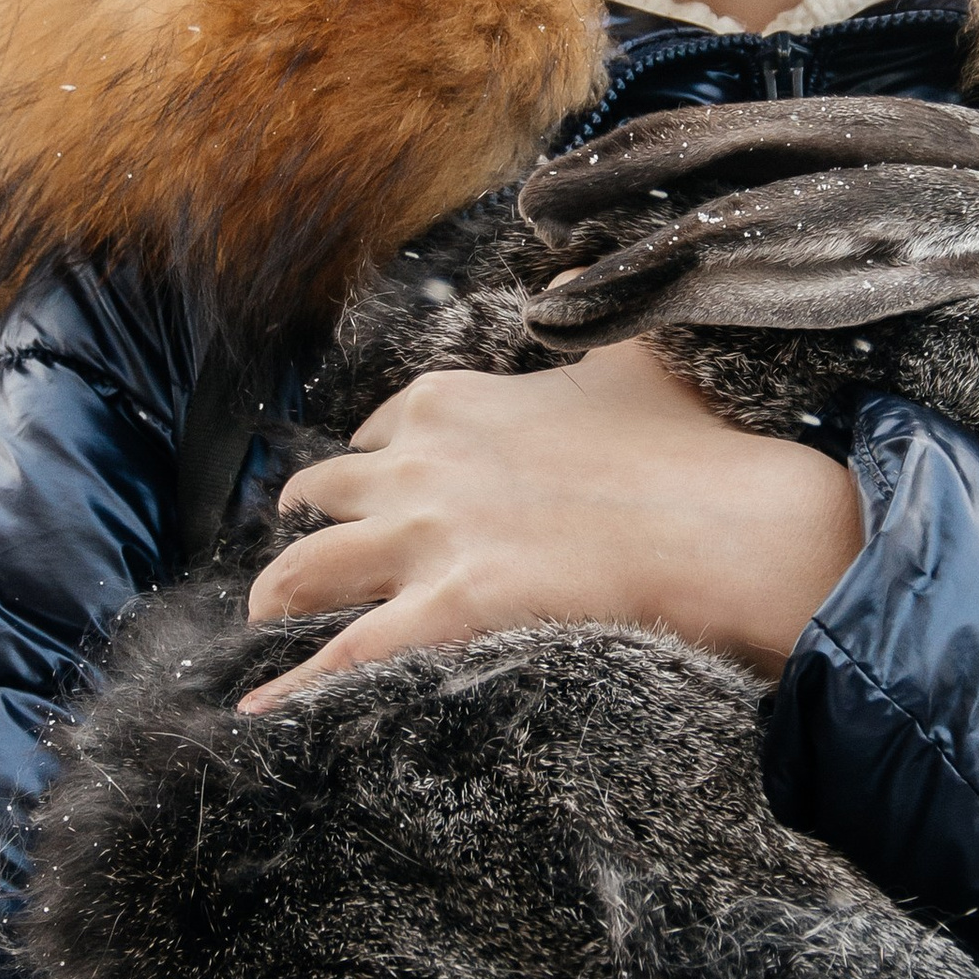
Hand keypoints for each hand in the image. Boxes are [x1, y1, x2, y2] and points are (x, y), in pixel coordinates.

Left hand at [240, 336, 861, 711]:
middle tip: (299, 545)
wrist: (724, 522)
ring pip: (305, 570)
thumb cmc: (684, 441)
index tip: (369, 482)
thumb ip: (588, 305)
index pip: (376, 430)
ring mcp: (425, 539)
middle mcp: (417, 464)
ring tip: (266, 619)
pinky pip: (343, 657)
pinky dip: (291, 690)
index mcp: (449, 400)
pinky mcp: (446, 610)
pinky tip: (254, 713)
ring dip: (278, 595)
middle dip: (305, 518)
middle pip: (322, 494)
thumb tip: (572, 264)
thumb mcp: (627, 350)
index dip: (369, 461)